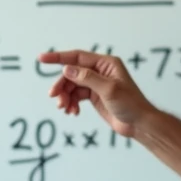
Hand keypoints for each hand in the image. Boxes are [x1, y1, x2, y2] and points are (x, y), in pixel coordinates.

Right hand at [39, 50, 155, 137]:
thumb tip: (67, 69)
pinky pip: (76, 96)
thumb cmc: (130, 104)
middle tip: (54, 97)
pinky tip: (73, 112)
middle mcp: (100, 71)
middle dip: (61, 85)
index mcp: (106, 64)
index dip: (58, 57)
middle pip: (72, 73)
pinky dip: (71, 103)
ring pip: (72, 86)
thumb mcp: (109, 90)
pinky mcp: (94, 96)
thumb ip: (87, 78)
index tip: (41, 58)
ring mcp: (96, 84)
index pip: (77, 56)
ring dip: (65, 96)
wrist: (139, 124)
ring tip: (65, 108)